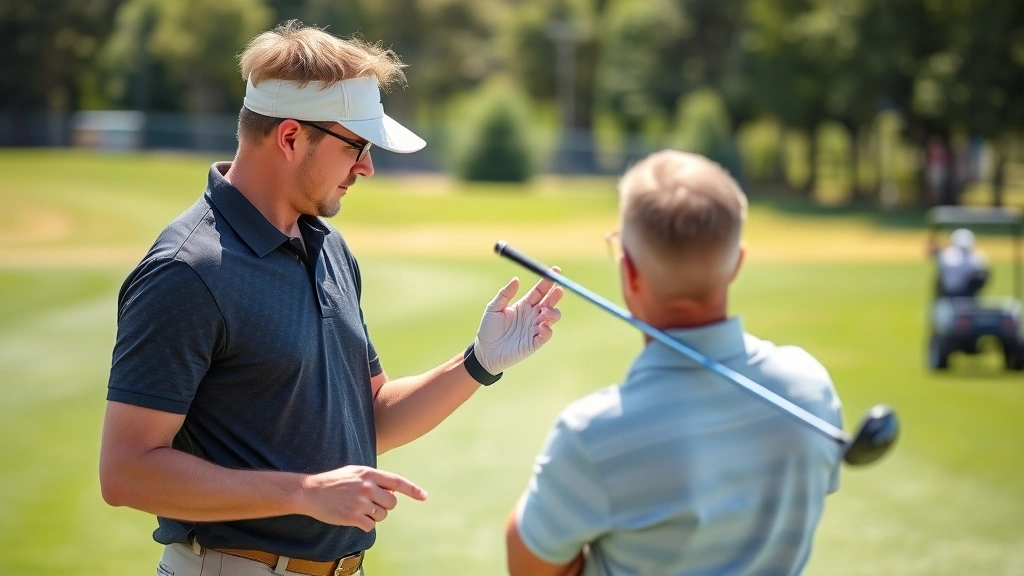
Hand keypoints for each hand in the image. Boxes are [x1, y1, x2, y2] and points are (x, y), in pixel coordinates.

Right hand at [299, 465, 426, 531]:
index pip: (397, 482)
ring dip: (374, 516)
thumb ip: (374, 479)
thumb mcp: (355, 472)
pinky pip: (370, 525)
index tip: (424, 497)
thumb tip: (393, 492)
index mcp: (369, 474)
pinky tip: (353, 518)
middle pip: (392, 503)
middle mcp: (367, 487)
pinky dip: (365, 524)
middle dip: (385, 506)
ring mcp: (360, 502)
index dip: (412, 490)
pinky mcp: (352, 516)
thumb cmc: (335, 482)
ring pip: (382, 515)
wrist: (310, 491)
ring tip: (359, 509)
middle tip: (371, 504)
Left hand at [473, 269, 563, 374]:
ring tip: (545, 311)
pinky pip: (545, 336)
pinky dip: (547, 331)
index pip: (540, 291)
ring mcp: (534, 329)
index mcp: (524, 305)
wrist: (485, 352)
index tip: (555, 271)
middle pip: (549, 303)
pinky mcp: (534, 343)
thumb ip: (505, 294)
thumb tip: (516, 279)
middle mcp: (532, 315)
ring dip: (553, 313)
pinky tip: (542, 327)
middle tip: (558, 290)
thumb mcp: (493, 308)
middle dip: (555, 296)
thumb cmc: (488, 329)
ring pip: (551, 318)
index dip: (548, 282)